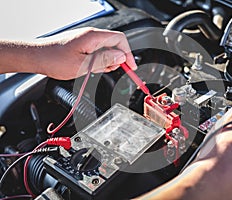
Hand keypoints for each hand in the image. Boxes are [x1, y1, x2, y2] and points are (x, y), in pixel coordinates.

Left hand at [0, 27, 136, 79]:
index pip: (120, 40)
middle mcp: (91, 35)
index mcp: (93, 37)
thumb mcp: (84, 65)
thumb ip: (104, 60)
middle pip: (115, 44)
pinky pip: (97, 51)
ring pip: (106, 49)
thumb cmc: (55, 60)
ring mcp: (87, 40)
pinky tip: (92, 68)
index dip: (128, 54)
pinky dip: (99, 61)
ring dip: (107, 61)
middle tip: (112, 71)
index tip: (131, 67)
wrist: (38, 57)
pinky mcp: (83, 45)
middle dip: (118, 59)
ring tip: (97, 70)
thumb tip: (121, 57)